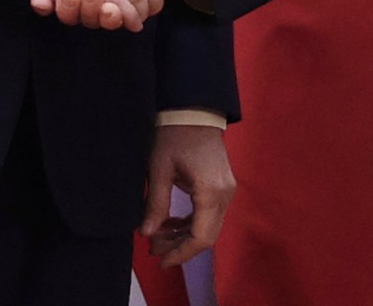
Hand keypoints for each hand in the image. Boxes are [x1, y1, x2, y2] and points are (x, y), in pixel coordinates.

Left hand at [142, 122, 234, 266]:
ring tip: (156, 237)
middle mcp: (224, 195)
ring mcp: (226, 191)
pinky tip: (170, 224)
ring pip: (208, 226)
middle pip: (207, 235)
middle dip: (179, 247)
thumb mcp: (159, 169)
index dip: (181, 254)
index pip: (201, 237)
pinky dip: (190, 223)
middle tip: (152, 249)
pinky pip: (209, 214)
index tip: (161, 262)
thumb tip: (146, 233)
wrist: (193, 111)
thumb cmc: (174, 136)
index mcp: (210, 192)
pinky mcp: (222, 186)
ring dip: (183, 236)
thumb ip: (155, 204)